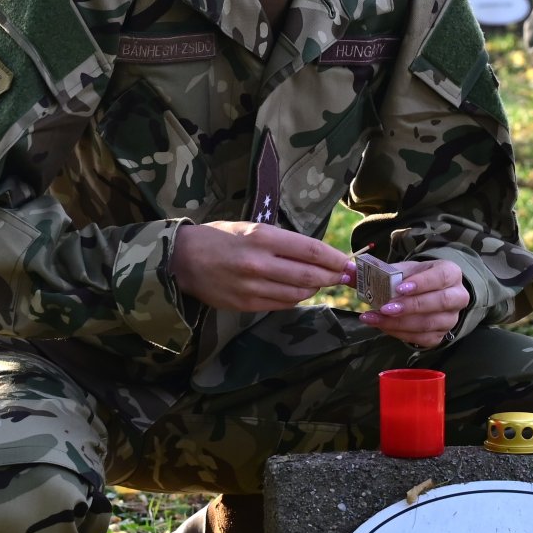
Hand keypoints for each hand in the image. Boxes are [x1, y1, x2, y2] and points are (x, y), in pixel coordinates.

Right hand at [171, 222, 353, 312]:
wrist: (183, 259)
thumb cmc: (221, 238)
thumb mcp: (252, 228)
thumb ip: (283, 242)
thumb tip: (317, 254)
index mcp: (262, 238)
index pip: (310, 250)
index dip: (335, 258)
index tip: (349, 263)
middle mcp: (259, 263)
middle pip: (309, 275)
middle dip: (332, 277)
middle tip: (345, 277)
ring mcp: (252, 287)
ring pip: (298, 294)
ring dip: (315, 289)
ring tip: (320, 282)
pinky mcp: (246, 305)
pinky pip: (282, 304)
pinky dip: (296, 298)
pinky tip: (298, 291)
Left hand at [359, 259, 469, 347]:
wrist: (429, 293)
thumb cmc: (415, 278)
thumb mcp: (402, 270)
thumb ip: (378, 271)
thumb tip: (349, 273)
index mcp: (450, 273)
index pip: (440, 277)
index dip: (422, 283)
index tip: (400, 288)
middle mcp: (457, 297)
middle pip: (438, 303)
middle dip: (409, 306)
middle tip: (385, 308)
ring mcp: (451, 319)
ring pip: (429, 324)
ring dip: (399, 323)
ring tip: (374, 318)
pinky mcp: (441, 336)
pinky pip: (422, 339)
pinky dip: (400, 333)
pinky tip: (382, 326)